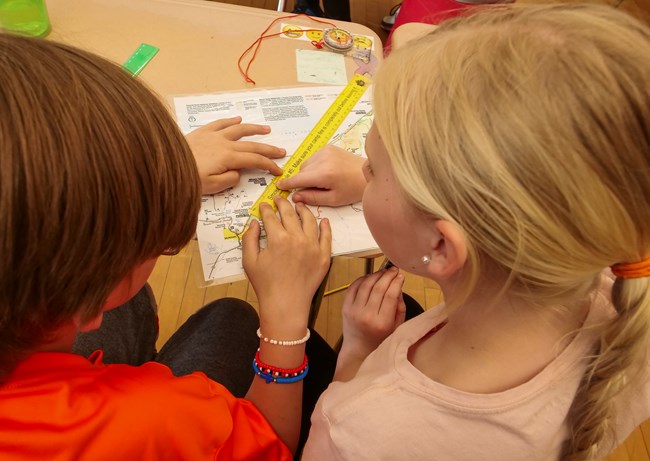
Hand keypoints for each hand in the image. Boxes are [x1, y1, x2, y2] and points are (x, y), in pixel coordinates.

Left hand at [186, 116, 284, 193]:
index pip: (255, 160)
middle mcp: (224, 143)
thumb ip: (229, 179)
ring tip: (266, 129)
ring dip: (254, 129)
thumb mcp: (212, 186)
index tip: (278, 170)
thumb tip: (238, 173)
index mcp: (228, 157)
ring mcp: (213, 135)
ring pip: (239, 129)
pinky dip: (231, 121)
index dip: (269, 164)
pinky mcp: (202, 132)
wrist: (165, 165)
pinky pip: (220, 123)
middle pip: (252, 145)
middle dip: (268, 149)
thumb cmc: (188, 178)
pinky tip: (237, 119)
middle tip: (281, 151)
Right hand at [242, 197, 331, 330]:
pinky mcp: (324, 256)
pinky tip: (322, 220)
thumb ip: (249, 239)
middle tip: (279, 199)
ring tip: (299, 205)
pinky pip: (326, 237)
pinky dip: (325, 226)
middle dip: (283, 204)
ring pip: (310, 220)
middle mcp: (297, 239)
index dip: (266, 209)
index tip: (264, 205)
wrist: (286, 304)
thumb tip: (254, 223)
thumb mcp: (249, 261)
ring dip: (303, 210)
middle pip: (290, 214)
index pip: (271, 217)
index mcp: (278, 239)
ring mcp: (313, 247)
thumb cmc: (266, 285)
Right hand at [275, 146, 365, 205]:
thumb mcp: (333, 199)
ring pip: (306, 164)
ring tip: (323, 181)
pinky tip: (327, 171)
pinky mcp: (328, 147)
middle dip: (303, 181)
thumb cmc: (353, 189)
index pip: (298, 179)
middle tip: (315, 190)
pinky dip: (315, 165)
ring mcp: (325, 151)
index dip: (287, 184)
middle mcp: (322, 159)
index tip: (279, 187)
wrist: (368, 173)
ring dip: (309, 173)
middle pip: (301, 172)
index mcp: (324, 174)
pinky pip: (313, 158)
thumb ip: (312, 198)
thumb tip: (295, 197)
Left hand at [341, 267, 405, 357]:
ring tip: (383, 272)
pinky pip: (353, 287)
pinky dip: (362, 279)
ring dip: (375, 274)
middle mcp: (367, 316)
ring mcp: (354, 310)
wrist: (359, 349)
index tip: (401, 275)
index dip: (396, 282)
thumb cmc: (381, 339)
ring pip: (365, 284)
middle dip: (387, 275)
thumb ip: (400, 307)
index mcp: (382, 323)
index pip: (390, 295)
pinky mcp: (345, 307)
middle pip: (378, 287)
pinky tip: (370, 277)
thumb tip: (398, 285)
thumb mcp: (397, 327)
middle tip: (393, 269)